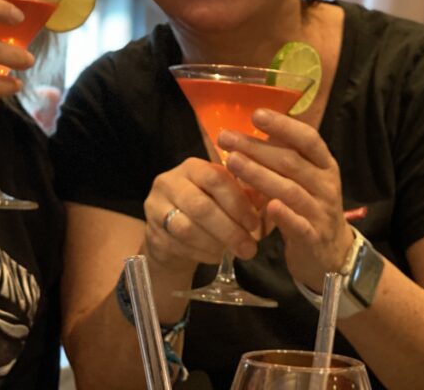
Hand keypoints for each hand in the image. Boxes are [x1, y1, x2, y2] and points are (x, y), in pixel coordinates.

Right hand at [142, 157, 262, 272]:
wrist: (172, 234)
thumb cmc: (208, 209)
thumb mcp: (225, 196)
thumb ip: (246, 194)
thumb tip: (272, 198)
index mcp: (192, 167)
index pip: (214, 178)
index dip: (237, 202)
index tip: (254, 223)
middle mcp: (169, 182)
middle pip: (200, 206)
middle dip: (229, 229)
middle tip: (249, 248)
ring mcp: (155, 207)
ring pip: (187, 228)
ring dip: (215, 243)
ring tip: (234, 253)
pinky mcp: (151, 232)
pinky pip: (178, 246)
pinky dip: (202, 253)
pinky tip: (216, 256)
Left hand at [219, 109, 351, 288]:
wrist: (331, 254)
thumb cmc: (309, 207)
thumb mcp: (305, 178)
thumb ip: (285, 155)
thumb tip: (255, 125)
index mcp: (325, 165)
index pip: (308, 139)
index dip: (283, 125)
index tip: (255, 114)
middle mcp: (326, 185)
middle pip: (291, 162)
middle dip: (256, 148)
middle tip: (226, 138)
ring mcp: (321, 212)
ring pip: (290, 190)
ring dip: (260, 175)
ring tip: (232, 162)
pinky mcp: (314, 238)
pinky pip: (299, 225)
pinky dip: (284, 215)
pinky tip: (268, 206)